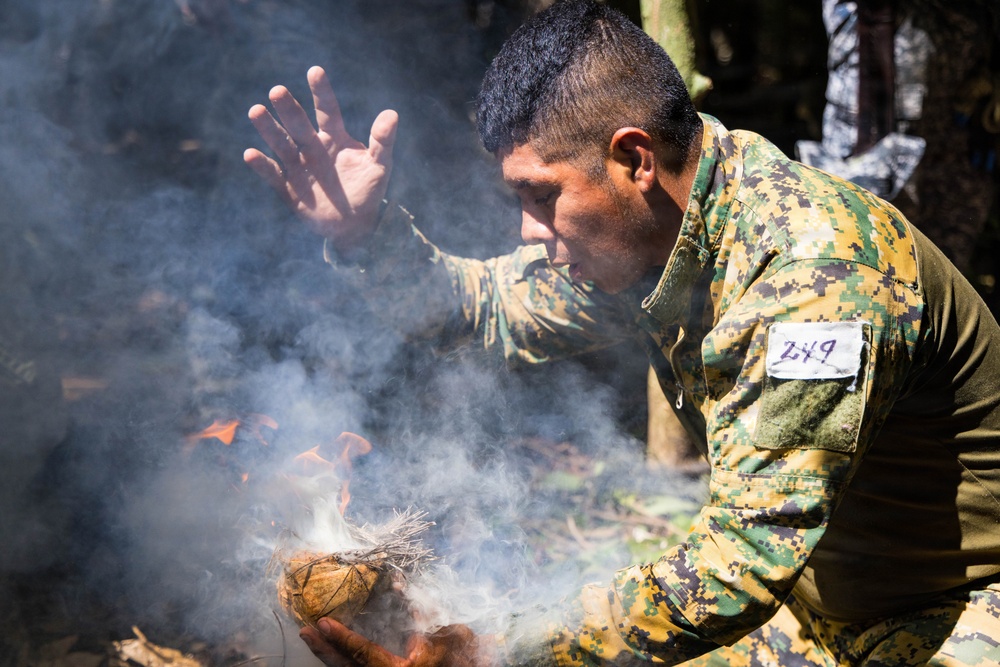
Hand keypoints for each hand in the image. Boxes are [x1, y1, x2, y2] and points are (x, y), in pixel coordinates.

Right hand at [244, 66, 397, 252]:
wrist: (354, 226)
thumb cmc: (368, 191)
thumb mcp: (380, 166)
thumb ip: (383, 141)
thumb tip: (392, 114)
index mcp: (335, 138)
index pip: (328, 111)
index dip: (322, 92)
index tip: (315, 71)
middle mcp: (313, 148)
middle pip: (299, 124)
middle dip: (288, 108)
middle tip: (277, 91)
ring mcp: (299, 167)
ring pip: (282, 144)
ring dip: (269, 129)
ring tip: (256, 111)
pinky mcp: (288, 189)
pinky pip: (273, 175)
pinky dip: (262, 166)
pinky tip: (250, 153)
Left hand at [300, 618, 491, 666]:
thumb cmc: (460, 657)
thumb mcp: (447, 636)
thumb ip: (423, 616)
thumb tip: (399, 590)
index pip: (364, 653)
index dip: (342, 637)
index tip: (322, 622)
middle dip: (325, 650)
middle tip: (306, 631)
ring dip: (329, 655)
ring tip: (311, 637)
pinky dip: (341, 659)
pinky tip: (332, 650)